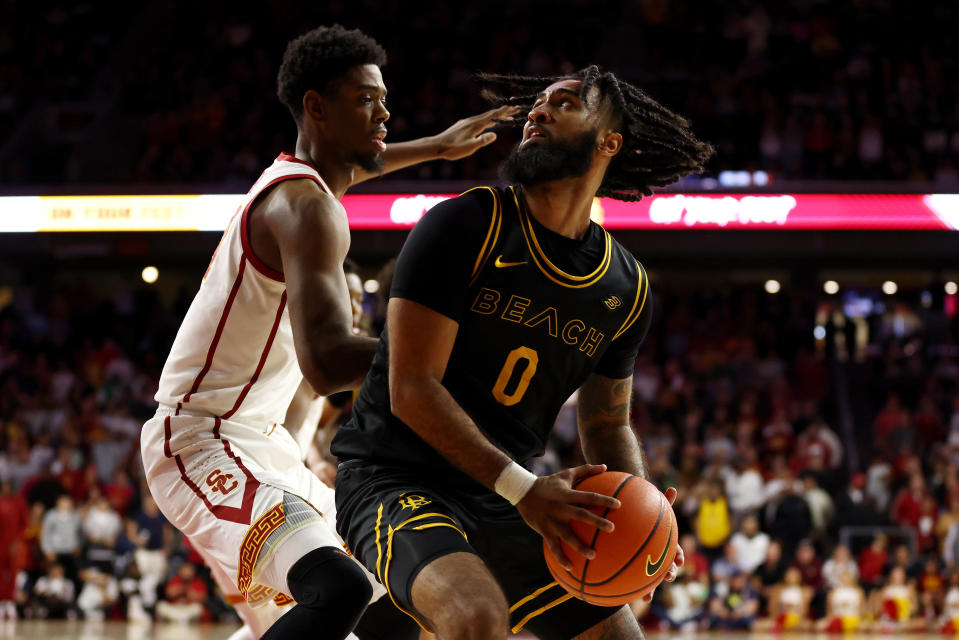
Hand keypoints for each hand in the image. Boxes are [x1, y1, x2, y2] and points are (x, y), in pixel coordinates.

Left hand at [432, 105, 520, 160]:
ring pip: (485, 117)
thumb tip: (495, 135)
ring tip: (505, 116)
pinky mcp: (463, 125)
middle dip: (503, 111)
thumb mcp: (469, 147)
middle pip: (491, 114)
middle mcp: (472, 120)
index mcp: (476, 125)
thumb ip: (482, 141)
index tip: (514, 106)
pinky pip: (479, 120)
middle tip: (514, 108)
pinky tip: (488, 123)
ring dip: (496, 116)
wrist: (436, 145)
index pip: (493, 116)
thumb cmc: (453, 149)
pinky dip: (488, 119)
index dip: (504, 111)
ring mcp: (467, 122)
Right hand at [515, 463, 619, 570]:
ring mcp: (552, 521)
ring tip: (594, 555)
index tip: (618, 505)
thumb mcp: (566, 474)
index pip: (589, 497)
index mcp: (568, 495)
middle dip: (596, 522)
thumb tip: (605, 466)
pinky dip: (561, 558)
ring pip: (567, 536)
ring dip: (580, 546)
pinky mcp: (545, 531)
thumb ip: (586, 470)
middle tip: (612, 529)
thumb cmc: (549, 483)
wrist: (523, 492)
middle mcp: (561, 508)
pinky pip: (554, 547)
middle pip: (581, 516)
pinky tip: (571, 569)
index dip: (603, 500)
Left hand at [643, 486, 682, 601]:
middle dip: (668, 573)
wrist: (632, 529)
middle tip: (667, 575)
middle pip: (666, 567)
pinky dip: (632, 589)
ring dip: (651, 590)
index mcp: (664, 544)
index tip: (679, 560)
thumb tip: (674, 488)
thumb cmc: (645, 517)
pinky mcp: (636, 572)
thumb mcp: (652, 509)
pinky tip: (626, 596)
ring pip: (652, 580)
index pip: (675, 551)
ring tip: (647, 597)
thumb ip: (662, 502)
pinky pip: (634, 582)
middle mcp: (659, 557)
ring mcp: (648, 566)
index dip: (678, 556)